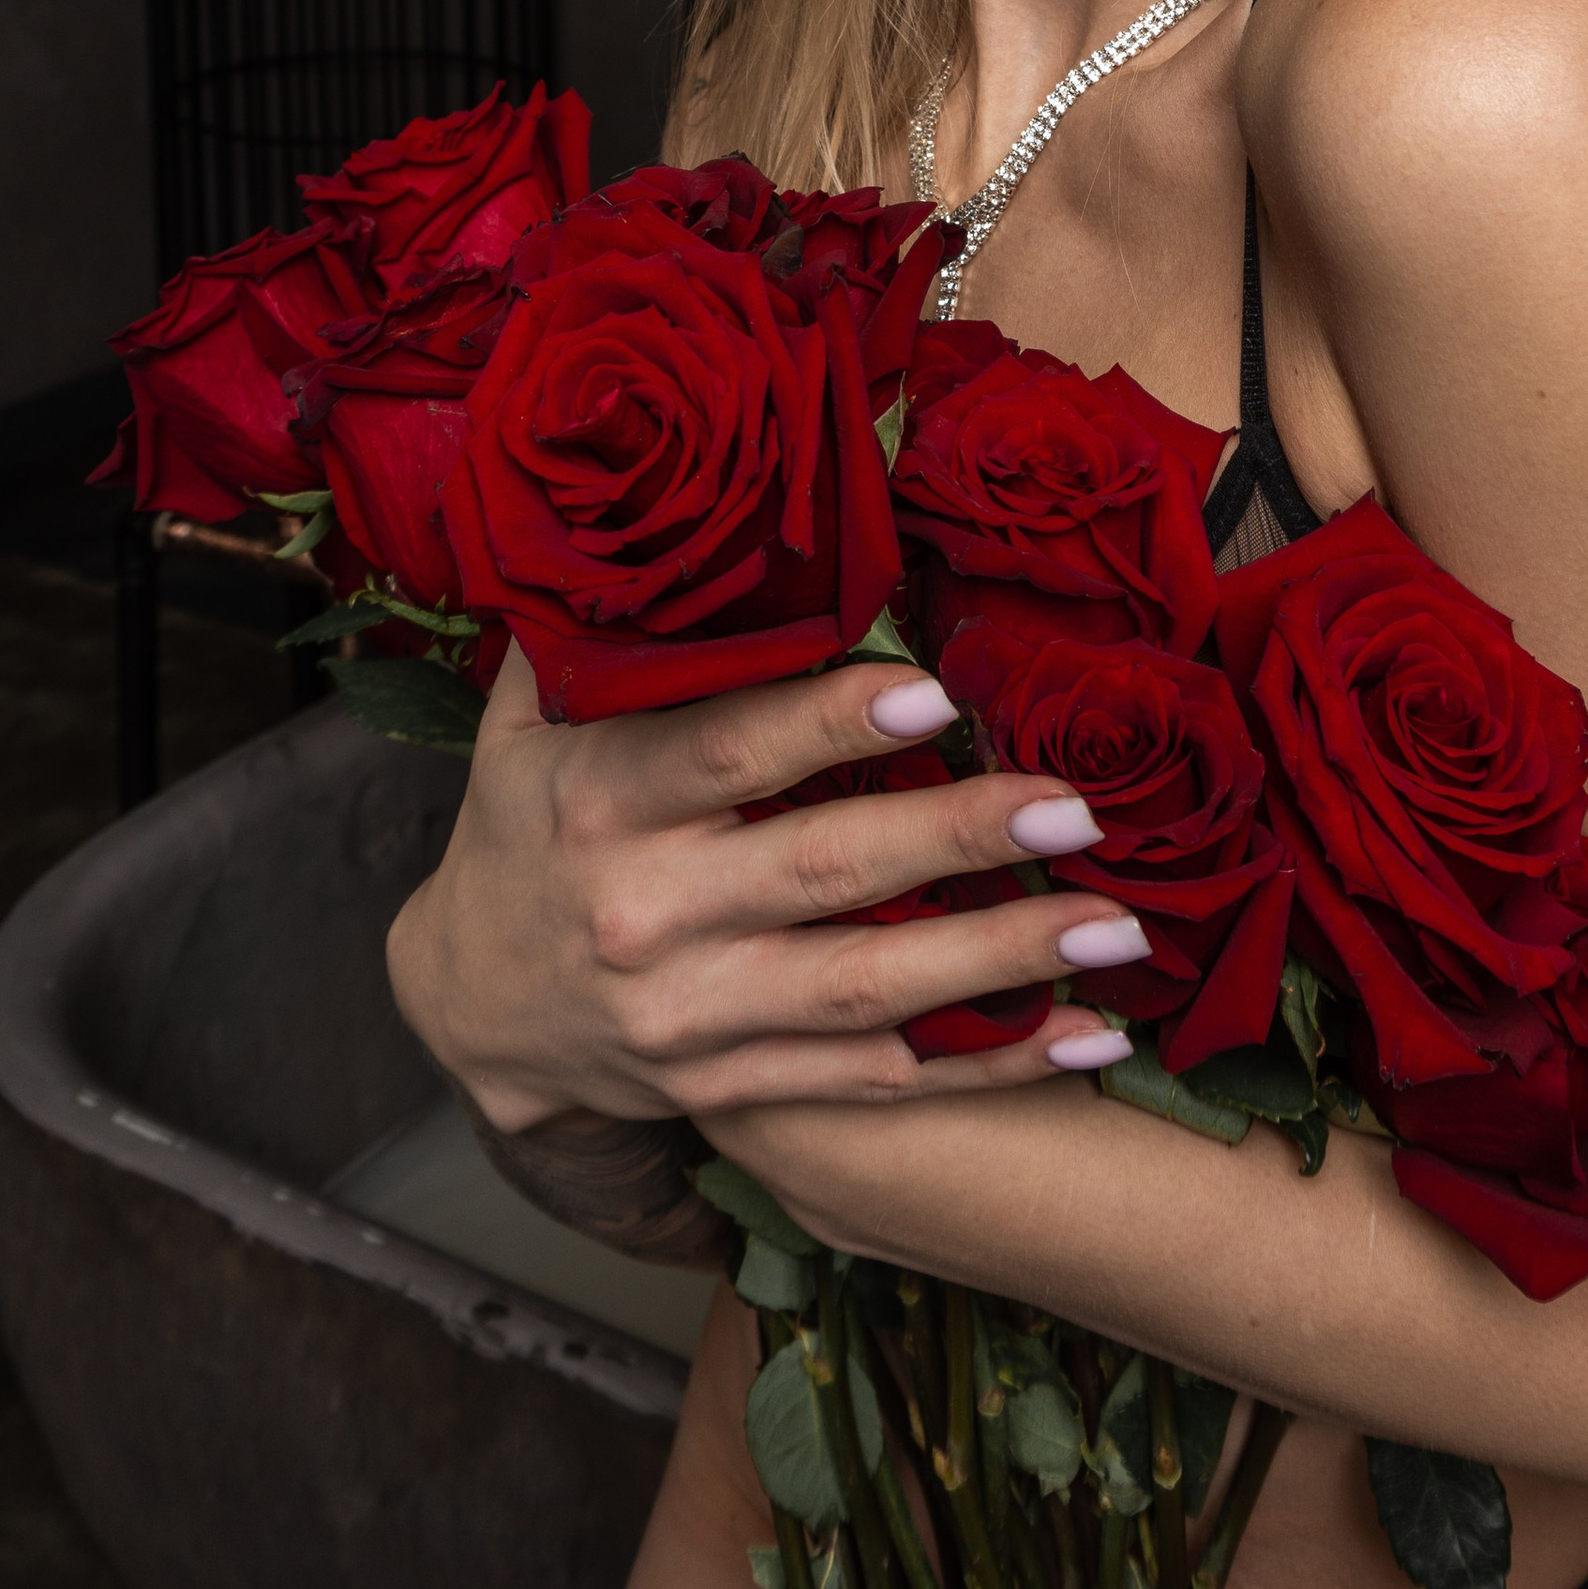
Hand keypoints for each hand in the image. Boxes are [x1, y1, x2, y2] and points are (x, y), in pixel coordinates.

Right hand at [385, 641, 1142, 1132]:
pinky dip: (987, 1067)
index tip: (939, 693)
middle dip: (960, 837)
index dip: (830, 723)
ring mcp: (693, 1016)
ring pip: (867, 992)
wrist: (470, 1000)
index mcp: (602, 798)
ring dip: (1002, 961)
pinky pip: (877, 1081)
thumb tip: (686, 503)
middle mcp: (647, 912)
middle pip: (824, 871)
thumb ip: (613, 631)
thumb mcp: (533, 717)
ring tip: (1117, 928)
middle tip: (1076, 807)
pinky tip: (1086, 1035)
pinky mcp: (734, 1084)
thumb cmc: (533, 816)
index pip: (728, 752)